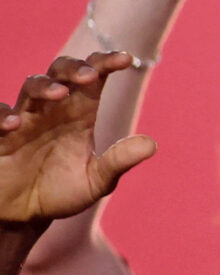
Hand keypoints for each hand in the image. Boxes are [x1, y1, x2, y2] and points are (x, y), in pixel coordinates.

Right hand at [0, 57, 156, 226]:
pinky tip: (15, 123)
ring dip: (44, 86)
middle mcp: (53, 110)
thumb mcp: (96, 181)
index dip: (107, 63)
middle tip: (90, 76)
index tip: (125, 59)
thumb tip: (151, 145)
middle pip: (61, 72)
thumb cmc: (61, 191)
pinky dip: (3, 116)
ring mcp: (24, 121)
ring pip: (30, 87)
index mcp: (80, 113)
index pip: (94, 78)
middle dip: (75, 67)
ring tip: (60, 93)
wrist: (24, 215)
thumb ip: (118, 161)